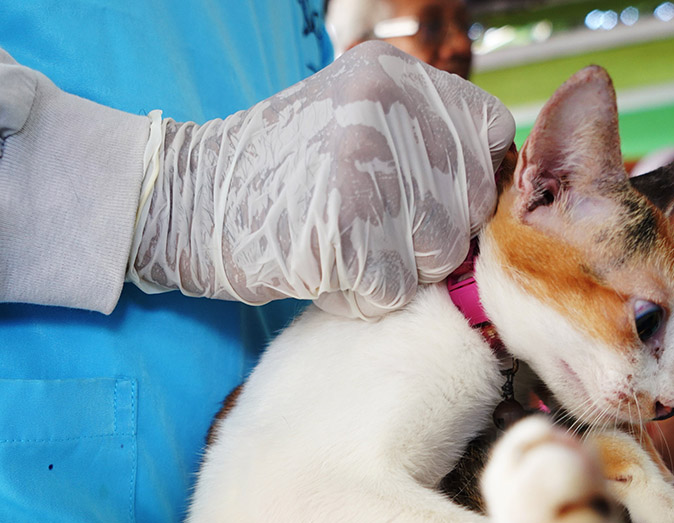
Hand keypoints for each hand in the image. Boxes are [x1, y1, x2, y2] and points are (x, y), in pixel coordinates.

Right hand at [128, 42, 514, 317]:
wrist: (184, 199)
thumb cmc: (273, 171)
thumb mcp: (350, 115)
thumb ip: (417, 133)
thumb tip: (488, 181)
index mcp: (394, 74)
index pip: (488, 132)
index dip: (468, 179)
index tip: (432, 202)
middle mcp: (386, 110)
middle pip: (466, 202)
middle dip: (429, 235)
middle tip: (372, 235)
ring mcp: (366, 170)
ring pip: (437, 252)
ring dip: (397, 270)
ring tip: (344, 251)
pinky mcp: (344, 234)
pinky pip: (393, 290)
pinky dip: (361, 297)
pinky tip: (322, 271)